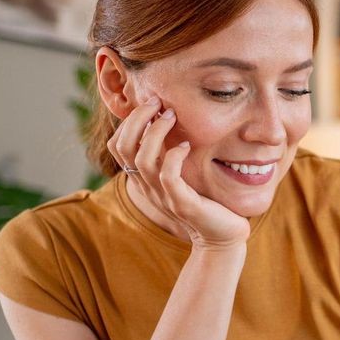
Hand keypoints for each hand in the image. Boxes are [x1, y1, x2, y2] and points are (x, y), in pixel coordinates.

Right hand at [107, 97, 250, 249]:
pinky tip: (188, 145)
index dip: (128, 122)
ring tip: (171, 115)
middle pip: (123, 147)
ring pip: (142, 159)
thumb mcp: (182, 174)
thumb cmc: (206, 202)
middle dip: (137, 119)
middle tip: (156, 102)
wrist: (222, 237)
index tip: (150, 105)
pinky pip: (168, 176)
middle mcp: (148, 186)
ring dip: (155, 132)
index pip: (117, 146)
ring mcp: (163, 196)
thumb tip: (170, 119)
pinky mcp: (182, 204)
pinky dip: (175, 155)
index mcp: (144, 178)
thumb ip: (170, 154)